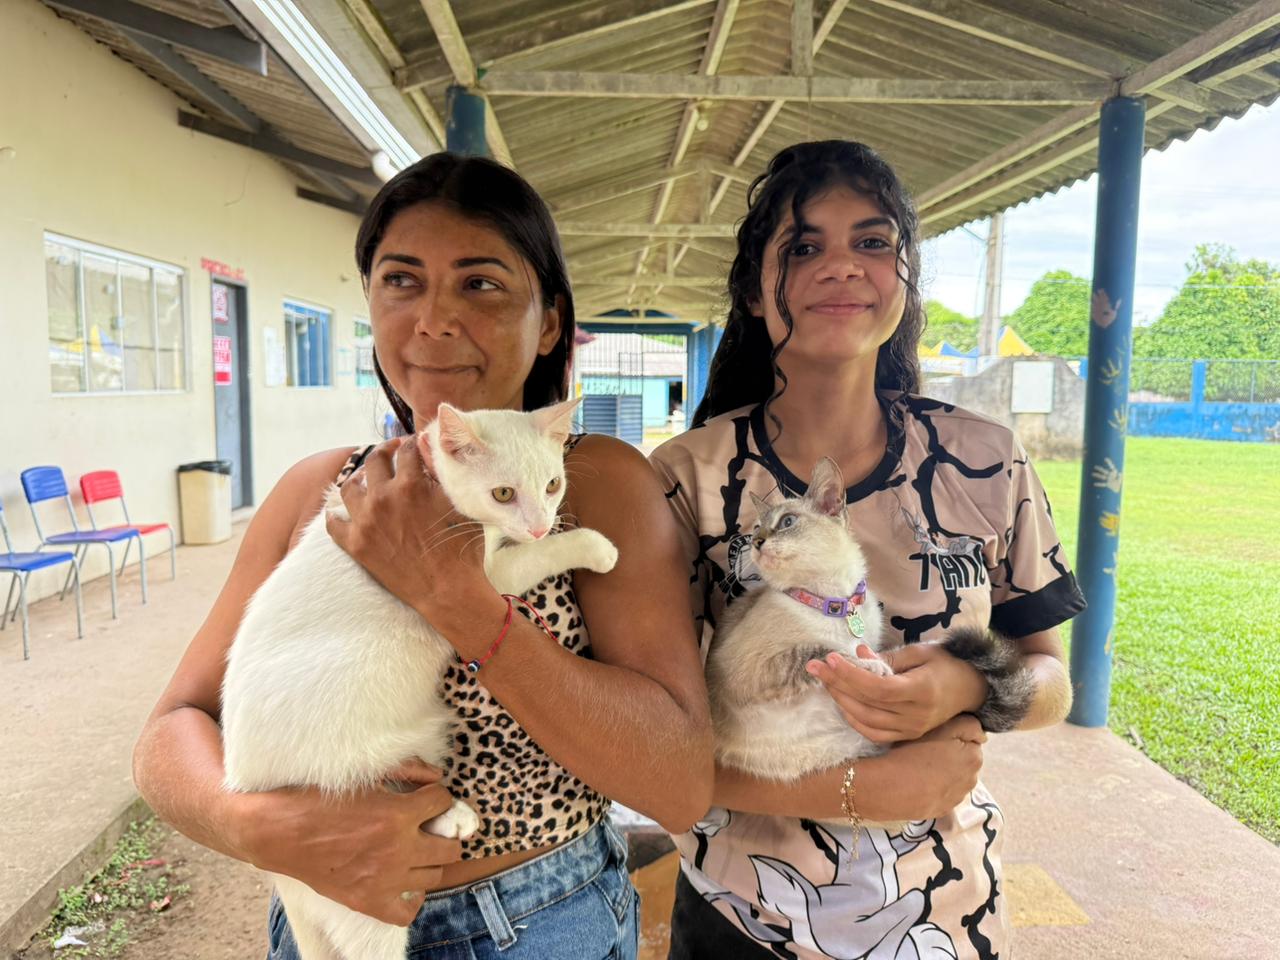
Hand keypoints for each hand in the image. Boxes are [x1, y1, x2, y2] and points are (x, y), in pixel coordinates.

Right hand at [232, 759, 464, 924]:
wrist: (279, 831)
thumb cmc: (318, 798)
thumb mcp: (363, 775)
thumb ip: (407, 769)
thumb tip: (437, 777)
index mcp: (397, 816)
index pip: (443, 802)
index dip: (437, 796)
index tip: (426, 797)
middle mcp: (397, 851)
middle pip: (451, 847)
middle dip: (445, 831)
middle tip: (430, 825)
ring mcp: (384, 881)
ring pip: (435, 876)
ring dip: (430, 860)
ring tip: (416, 849)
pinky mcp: (367, 902)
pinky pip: (408, 911)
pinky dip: (412, 897)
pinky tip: (404, 881)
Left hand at [326, 437, 494, 633]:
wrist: (447, 590)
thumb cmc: (460, 548)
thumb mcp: (459, 504)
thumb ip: (442, 475)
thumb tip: (430, 452)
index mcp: (410, 484)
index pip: (406, 450)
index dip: (410, 443)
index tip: (412, 443)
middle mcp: (383, 498)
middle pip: (374, 461)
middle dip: (384, 451)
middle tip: (390, 452)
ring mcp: (365, 522)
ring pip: (349, 487)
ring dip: (359, 479)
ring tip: (366, 480)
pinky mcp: (355, 545)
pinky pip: (333, 523)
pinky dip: (335, 514)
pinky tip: (342, 511)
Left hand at [806, 641, 987, 742]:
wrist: (971, 688)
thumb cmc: (945, 663)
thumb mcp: (920, 652)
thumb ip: (887, 658)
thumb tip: (857, 654)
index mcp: (922, 690)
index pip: (878, 688)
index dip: (850, 675)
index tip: (830, 659)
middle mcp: (917, 715)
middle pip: (867, 705)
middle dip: (837, 685)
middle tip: (816, 667)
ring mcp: (912, 729)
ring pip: (867, 722)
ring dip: (841, 702)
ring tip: (825, 681)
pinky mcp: (908, 736)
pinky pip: (874, 734)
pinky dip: (854, 720)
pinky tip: (841, 703)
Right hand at [855, 715, 986, 821]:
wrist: (887, 789)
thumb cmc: (912, 753)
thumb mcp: (941, 727)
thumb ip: (968, 726)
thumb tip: (982, 735)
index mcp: (974, 758)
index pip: (972, 739)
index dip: (953, 734)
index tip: (936, 736)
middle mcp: (972, 780)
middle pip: (964, 759)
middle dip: (951, 754)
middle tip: (926, 749)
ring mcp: (957, 797)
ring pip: (954, 777)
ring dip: (944, 771)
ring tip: (920, 766)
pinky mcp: (942, 810)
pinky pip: (943, 793)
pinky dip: (936, 787)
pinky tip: (919, 782)